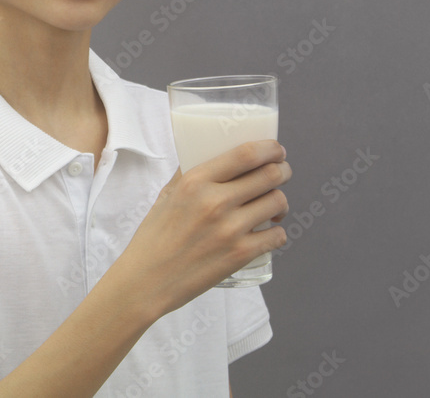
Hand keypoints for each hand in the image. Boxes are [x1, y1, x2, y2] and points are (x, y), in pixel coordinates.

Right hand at [115, 140, 290, 318]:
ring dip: (281, 202)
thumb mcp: (166, 196)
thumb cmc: (153, 238)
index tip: (275, 149)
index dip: (270, 148)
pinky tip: (269, 232)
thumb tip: (207, 156)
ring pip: (277, 202)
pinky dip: (277, 232)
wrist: (147, 281)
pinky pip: (277, 236)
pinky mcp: (240, 255)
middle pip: (270, 175)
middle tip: (281, 173)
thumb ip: (188, 176)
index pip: (245, 154)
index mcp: (195, 182)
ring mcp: (231, 230)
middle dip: (283, 170)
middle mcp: (215, 202)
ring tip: (274, 206)